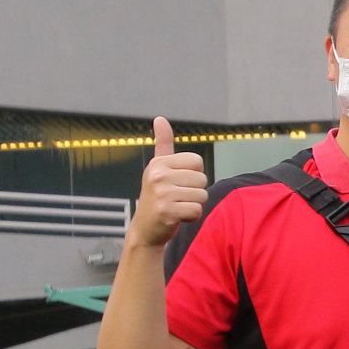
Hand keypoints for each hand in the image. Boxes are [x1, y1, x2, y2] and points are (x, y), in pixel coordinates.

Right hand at [131, 117, 207, 249]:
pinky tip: (177, 218)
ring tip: (176, 207)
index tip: (177, 183)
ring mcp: (161, 193)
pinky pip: (197, 210)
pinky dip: (191, 217)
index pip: (198, 162)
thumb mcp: (159, 168)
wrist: (145, 229)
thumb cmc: (157, 196)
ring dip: (193, 205)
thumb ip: (163, 144)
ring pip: (202, 196)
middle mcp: (158, 175)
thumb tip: (160, 118)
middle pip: (202, 179)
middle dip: (194, 192)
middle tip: (176, 198)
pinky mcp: (167, 211)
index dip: (193, 175)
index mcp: (159, 163)